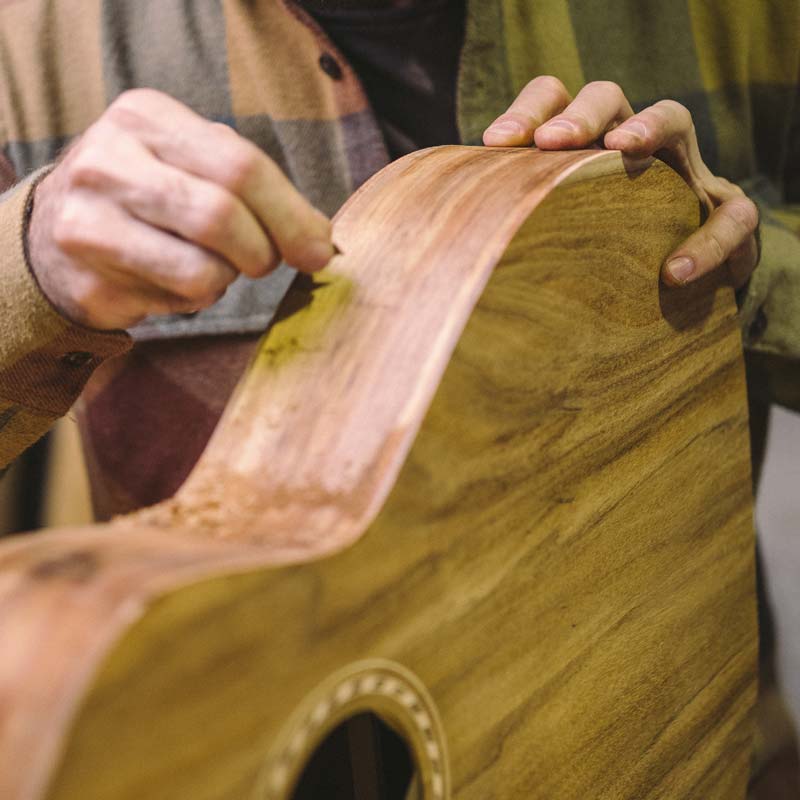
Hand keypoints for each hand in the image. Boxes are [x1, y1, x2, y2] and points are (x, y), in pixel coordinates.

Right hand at [28, 89, 335, 329]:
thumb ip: (258, 188)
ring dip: (227, 279)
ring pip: (204, 270)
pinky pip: (178, 303)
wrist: (56, 233)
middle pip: (222, 217)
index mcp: (145, 118)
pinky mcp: (89, 283)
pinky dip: (196, 300)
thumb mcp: (194, 164)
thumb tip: (322, 244)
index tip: (318, 249)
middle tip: (264, 261)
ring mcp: (89, 224)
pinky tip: (173, 281)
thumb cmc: (149, 195)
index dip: (291, 216)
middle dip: (263, 251)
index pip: (241, 166)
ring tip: (207, 264)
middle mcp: (108, 162)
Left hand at [483, 77, 758, 288]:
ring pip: (676, 119)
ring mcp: (682, 172)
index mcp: (581, 151)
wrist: (671, 298)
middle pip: (608, 96)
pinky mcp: (725, 211)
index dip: (527, 112)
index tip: (494, 143)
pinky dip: (709, 240)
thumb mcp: (553, 247)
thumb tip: (450, 257)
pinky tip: (675, 273)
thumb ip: (514, 238)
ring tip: (622, 149)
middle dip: (580, 113)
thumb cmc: (595, 267)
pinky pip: (733, 213)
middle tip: (550, 142)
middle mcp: (630, 148)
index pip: (553, 102)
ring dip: (649, 126)